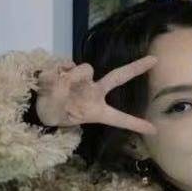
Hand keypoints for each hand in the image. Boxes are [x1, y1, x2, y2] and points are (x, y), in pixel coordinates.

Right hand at [33, 56, 157, 133]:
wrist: (37, 106)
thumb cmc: (55, 113)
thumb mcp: (62, 116)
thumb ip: (66, 93)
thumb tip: (66, 76)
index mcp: (96, 109)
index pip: (119, 117)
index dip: (135, 124)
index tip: (154, 130)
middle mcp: (94, 91)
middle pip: (117, 77)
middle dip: (135, 68)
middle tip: (155, 60)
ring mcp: (83, 79)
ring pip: (84, 69)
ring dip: (70, 77)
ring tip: (57, 87)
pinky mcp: (69, 68)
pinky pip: (65, 65)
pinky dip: (57, 72)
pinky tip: (51, 78)